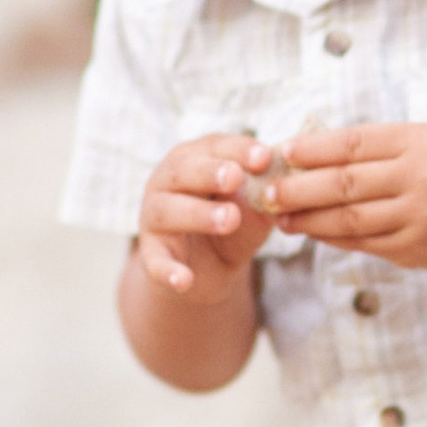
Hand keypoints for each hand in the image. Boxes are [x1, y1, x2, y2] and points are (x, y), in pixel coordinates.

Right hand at [134, 131, 278, 298]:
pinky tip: (184, 280)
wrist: (208, 270)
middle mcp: (167, 182)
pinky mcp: (151, 254)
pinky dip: (167, 271)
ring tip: (229, 219)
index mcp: (194, 159)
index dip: (237, 149)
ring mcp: (154, 218)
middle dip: (209, 172)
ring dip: (198, 213)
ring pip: (167, 211)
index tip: (264, 157)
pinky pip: (155, 262)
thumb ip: (260, 199)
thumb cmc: (232, 225)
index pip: (213, 146)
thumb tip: (275, 185)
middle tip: (236, 177)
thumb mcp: (253, 211)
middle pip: (182, 171)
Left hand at [260, 124, 426, 274]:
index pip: (353, 144)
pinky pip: (361, 243)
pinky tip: (309, 230)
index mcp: (418, 142)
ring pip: (348, 219)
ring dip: (307, 219)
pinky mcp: (414, 249)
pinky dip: (330, 237)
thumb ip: (371, 147)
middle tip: (266, 190)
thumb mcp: (420, 143)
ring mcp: (418, 217)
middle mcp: (421, 178)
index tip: (282, 151)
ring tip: (279, 215)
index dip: (313, 148)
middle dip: (298, 188)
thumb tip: (303, 154)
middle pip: (345, 183)